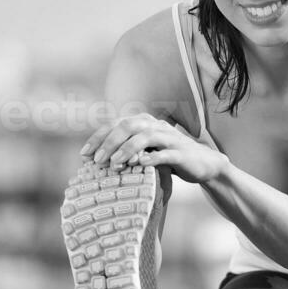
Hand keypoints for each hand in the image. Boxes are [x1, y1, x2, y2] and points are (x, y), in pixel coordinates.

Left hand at [80, 112, 228, 183]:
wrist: (203, 164)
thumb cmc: (169, 159)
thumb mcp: (146, 152)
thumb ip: (127, 150)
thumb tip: (98, 160)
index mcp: (145, 124)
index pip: (116, 125)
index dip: (98, 138)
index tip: (84, 154)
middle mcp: (156, 127)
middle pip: (128, 126)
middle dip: (110, 142)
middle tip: (97, 160)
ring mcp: (170, 138)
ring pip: (145, 137)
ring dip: (127, 149)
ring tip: (114, 163)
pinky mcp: (182, 153)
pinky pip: (165, 153)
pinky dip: (152, 157)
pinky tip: (140, 164)